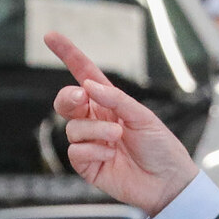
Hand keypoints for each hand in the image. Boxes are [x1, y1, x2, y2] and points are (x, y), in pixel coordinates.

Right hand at [45, 31, 198, 215]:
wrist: (167, 182)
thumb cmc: (160, 147)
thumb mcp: (142, 115)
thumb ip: (115, 99)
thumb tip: (88, 84)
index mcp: (110, 103)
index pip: (84, 74)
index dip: (68, 55)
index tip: (50, 37)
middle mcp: (97, 120)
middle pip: (67, 101)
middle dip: (68, 96)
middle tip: (81, 97)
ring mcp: (91, 143)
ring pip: (72, 128)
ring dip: (94, 130)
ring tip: (117, 137)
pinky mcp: (88, 166)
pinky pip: (75, 152)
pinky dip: (92, 151)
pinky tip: (109, 156)